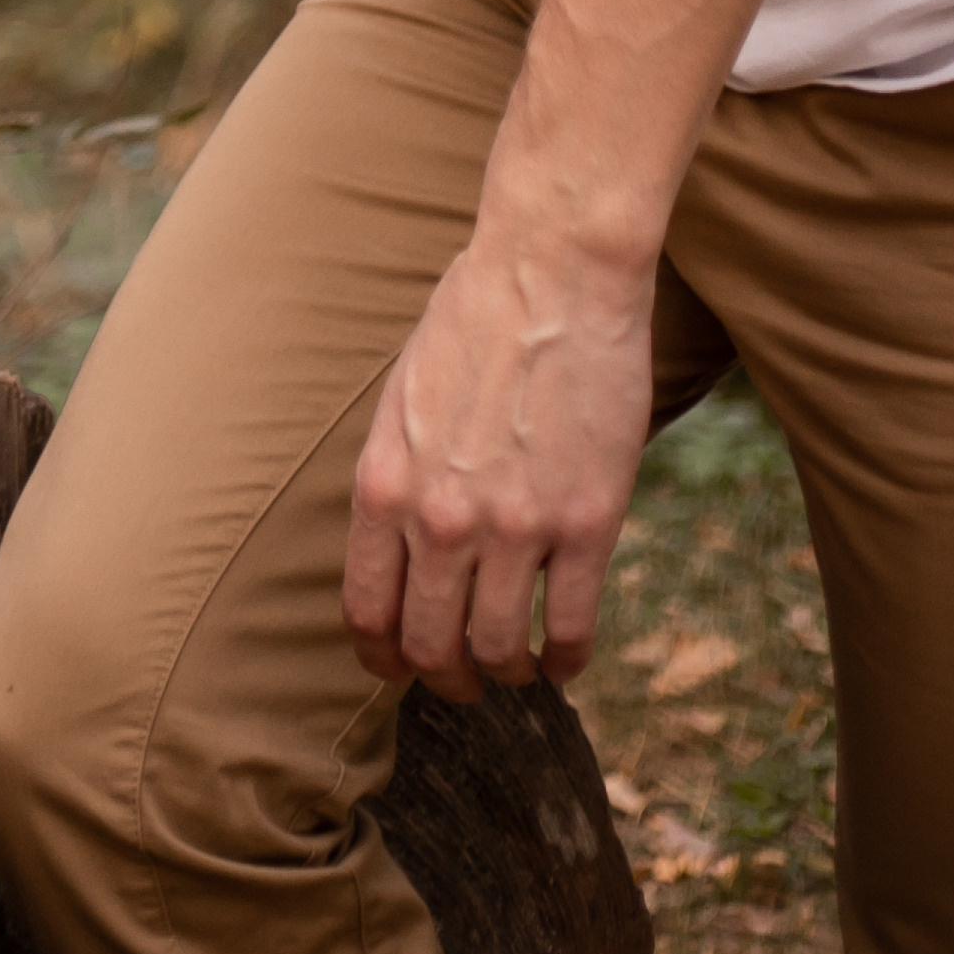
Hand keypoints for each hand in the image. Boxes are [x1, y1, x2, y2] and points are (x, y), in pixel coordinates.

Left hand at [340, 224, 654, 699]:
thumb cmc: (472, 320)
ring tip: (518, 668)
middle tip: (463, 682)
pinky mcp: (586, 523)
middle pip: (430, 649)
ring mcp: (516, 527)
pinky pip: (573, 629)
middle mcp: (441, 518)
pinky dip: (567, 660)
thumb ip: (397, 479)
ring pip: (500, 653)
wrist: (552, 271)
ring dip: (507, 674)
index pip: (367, 612)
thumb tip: (400, 554)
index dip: (382, 658)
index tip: (399, 669)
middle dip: (444, 680)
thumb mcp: (401, 400)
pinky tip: (566, 656)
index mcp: (384, 485)